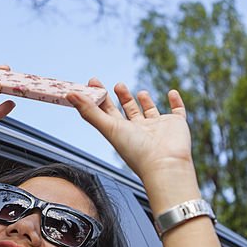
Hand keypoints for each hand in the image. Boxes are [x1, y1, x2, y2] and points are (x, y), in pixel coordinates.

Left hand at [66, 80, 193, 179]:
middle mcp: (140, 130)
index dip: (100, 97)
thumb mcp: (109, 128)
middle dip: (123, 98)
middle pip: (129, 112)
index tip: (93, 81)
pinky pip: (177, 111)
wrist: (165, 165)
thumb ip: (89, 111)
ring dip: (146, 101)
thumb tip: (69, 93)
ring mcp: (158, 128)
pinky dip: (176, 102)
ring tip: (141, 92)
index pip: (108, 112)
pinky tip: (171, 92)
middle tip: (118, 85)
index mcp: (122, 131)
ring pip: (150, 112)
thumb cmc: (136, 150)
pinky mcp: (176, 125)